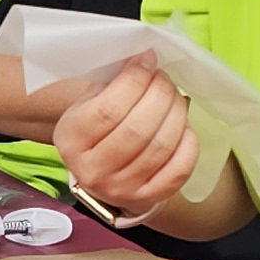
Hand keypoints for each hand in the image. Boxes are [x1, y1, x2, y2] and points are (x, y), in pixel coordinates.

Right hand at [52, 57, 195, 222]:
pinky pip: (179, 169)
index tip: (148, 61)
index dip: (134, 80)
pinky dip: (187, 142)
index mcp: (71, 141)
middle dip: (159, 94)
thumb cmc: (97, 130)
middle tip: (164, 80)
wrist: (101, 175)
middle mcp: (92, 171)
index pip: (108, 110)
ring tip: (175, 98)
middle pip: (137, 128)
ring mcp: (121, 190)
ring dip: (176, 113)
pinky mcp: (147, 200)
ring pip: (161, 146)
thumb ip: (113, 83)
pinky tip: (183, 127)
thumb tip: (145, 59)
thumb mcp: (89, 104)